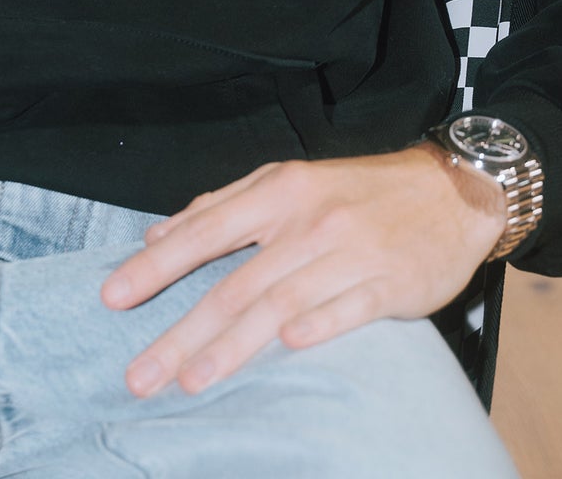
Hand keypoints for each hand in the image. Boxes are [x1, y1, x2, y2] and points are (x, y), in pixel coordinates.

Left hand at [100, 145, 505, 398]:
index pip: (204, 231)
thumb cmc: (357, 191)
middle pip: (234, 283)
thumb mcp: (288, 183)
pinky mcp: (389, 284)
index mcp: (278, 191)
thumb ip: (222, 207)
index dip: (156, 266)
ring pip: (280, 302)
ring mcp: (349, 253)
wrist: (449, 191)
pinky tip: (288, 347)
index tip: (112, 297)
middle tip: (139, 372)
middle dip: (180, 330)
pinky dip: (318, 325)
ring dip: (232, 344)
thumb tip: (157, 233)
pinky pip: (347, 309)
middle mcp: (308, 221)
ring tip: (191, 380)